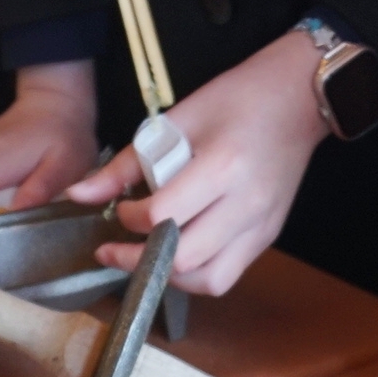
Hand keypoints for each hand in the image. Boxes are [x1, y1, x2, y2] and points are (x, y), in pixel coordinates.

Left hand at [62, 26, 327, 294]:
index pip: (164, 215)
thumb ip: (127, 164)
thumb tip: (79, 194)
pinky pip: (228, 274)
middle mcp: (246, 205)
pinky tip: (178, 255)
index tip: (119, 208)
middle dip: (138, 261)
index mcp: (222, 167)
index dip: (129, 219)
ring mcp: (261, 226)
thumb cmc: (238, 98)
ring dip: (169, 277)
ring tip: (145, 258)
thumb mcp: (177, 120)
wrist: (298, 97)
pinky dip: (196, 274)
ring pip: (209, 279)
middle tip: (113, 250)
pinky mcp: (268, 236)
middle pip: (185, 258)